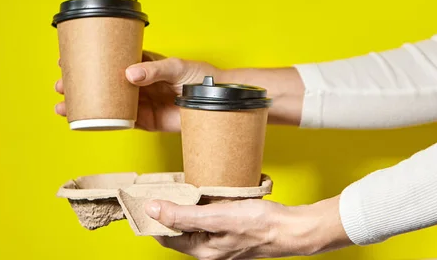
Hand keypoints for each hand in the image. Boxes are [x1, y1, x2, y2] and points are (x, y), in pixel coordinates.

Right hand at [54, 51, 219, 131]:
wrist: (218, 103)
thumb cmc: (201, 77)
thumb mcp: (178, 66)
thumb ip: (154, 70)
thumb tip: (129, 75)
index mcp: (144, 65)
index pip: (112, 60)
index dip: (91, 60)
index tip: (68, 59)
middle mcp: (139, 83)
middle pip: (104, 83)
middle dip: (80, 84)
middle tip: (60, 86)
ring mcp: (142, 102)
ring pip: (108, 104)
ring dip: (86, 105)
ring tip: (63, 107)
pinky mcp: (148, 121)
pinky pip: (122, 122)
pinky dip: (104, 122)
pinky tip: (87, 122)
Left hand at [145, 196, 351, 258]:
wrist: (290, 228)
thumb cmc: (258, 225)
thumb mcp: (216, 217)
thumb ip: (183, 215)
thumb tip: (153, 209)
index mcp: (201, 250)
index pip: (165, 235)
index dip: (154, 217)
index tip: (146, 197)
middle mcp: (208, 248)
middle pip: (178, 228)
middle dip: (168, 209)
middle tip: (162, 187)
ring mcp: (220, 239)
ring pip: (193, 221)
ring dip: (185, 205)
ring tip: (179, 186)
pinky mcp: (230, 229)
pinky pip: (208, 217)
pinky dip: (202, 204)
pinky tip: (204, 191)